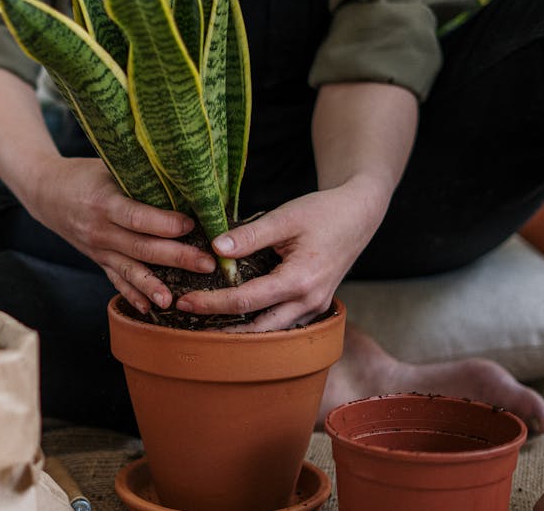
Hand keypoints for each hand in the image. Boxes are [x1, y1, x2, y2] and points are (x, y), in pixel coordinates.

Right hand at [20, 157, 215, 313]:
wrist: (45, 192)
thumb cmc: (84, 174)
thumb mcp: (108, 167)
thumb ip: (139, 176)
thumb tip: (183, 180)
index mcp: (103, 202)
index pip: (137, 217)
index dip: (165, 223)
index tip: (192, 225)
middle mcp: (99, 230)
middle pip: (141, 247)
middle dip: (176, 257)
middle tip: (206, 264)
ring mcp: (97, 249)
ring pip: (129, 270)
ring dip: (153, 286)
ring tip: (175, 300)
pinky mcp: (98, 260)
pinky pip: (116, 280)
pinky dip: (132, 295)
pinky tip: (149, 309)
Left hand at [174, 175, 391, 331]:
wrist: (359, 214)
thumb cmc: (324, 212)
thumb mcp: (285, 217)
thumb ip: (249, 235)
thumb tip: (215, 249)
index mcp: (300, 280)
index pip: (246, 300)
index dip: (212, 303)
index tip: (185, 302)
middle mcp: (310, 301)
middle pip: (258, 328)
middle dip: (222, 328)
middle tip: (188, 322)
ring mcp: (315, 307)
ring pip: (273, 331)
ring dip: (241, 331)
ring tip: (207, 325)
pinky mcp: (315, 305)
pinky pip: (284, 323)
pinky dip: (260, 323)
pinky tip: (237, 318)